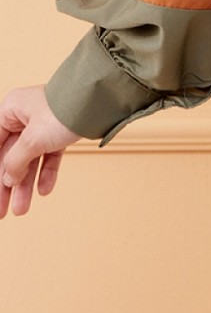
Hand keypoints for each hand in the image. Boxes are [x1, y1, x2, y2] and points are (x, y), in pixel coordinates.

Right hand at [0, 85, 84, 218]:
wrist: (99, 101)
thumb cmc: (63, 110)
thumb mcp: (33, 139)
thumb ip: (16, 161)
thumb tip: (7, 179)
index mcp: (10, 110)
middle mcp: (24, 117)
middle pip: (11, 156)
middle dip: (7, 186)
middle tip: (2, 211)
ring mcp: (43, 125)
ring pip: (30, 159)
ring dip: (25, 186)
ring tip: (21, 210)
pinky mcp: (60, 132)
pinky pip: (49, 156)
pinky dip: (47, 173)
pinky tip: (43, 190)